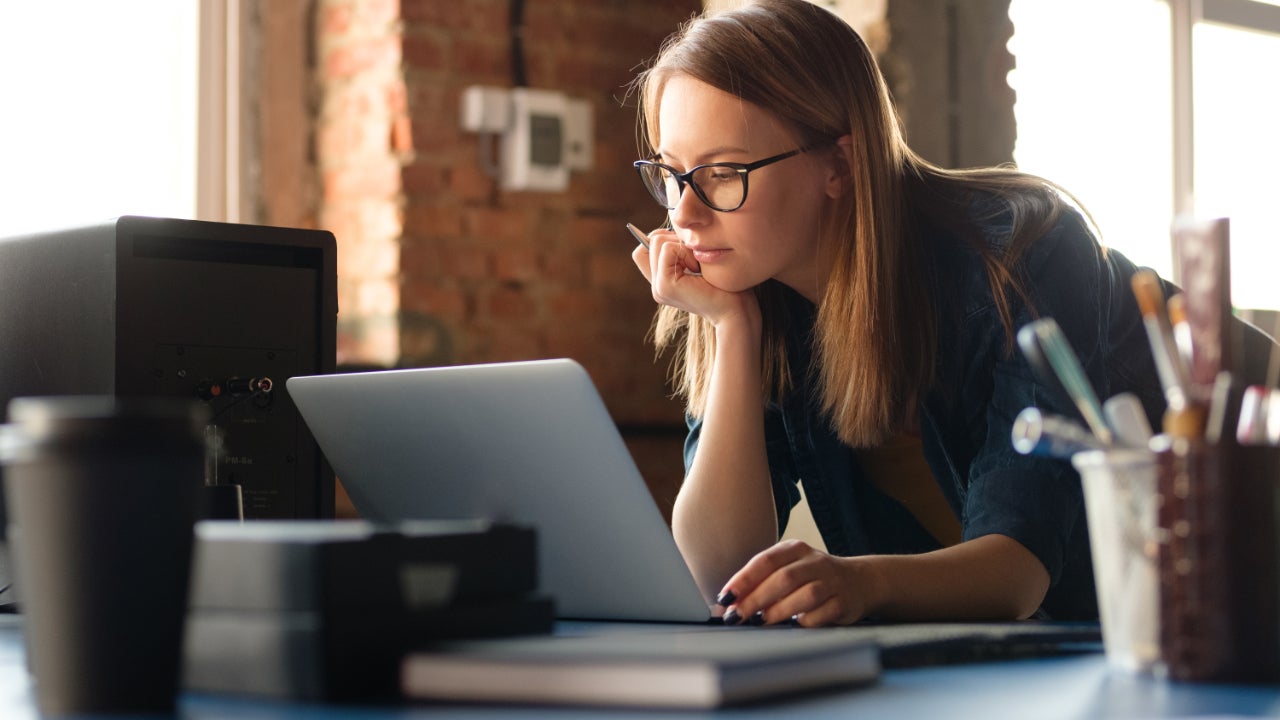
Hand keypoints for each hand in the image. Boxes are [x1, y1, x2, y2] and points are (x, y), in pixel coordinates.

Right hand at [630, 227, 748, 325]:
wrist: (735, 309)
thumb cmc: (725, 283)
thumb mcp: (699, 261)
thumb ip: (681, 250)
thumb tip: (672, 225)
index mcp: (662, 280)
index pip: (644, 247)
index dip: (664, 239)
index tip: (688, 250)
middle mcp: (656, 285)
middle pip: (652, 239)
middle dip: (677, 240)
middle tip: (696, 260)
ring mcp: (658, 287)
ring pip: (658, 241)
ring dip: (683, 246)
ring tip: (698, 266)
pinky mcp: (664, 286)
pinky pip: (667, 249)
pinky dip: (685, 251)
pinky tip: (698, 269)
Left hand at [716, 540, 873, 626]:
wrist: (859, 581)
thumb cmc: (813, 577)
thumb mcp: (788, 569)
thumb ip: (761, 582)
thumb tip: (728, 604)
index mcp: (794, 549)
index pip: (765, 561)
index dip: (744, 580)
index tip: (725, 597)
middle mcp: (814, 562)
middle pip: (783, 578)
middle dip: (756, 599)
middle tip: (737, 615)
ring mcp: (831, 581)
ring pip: (805, 595)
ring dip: (779, 610)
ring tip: (762, 621)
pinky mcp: (844, 602)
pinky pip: (822, 614)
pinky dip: (805, 621)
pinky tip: (793, 625)